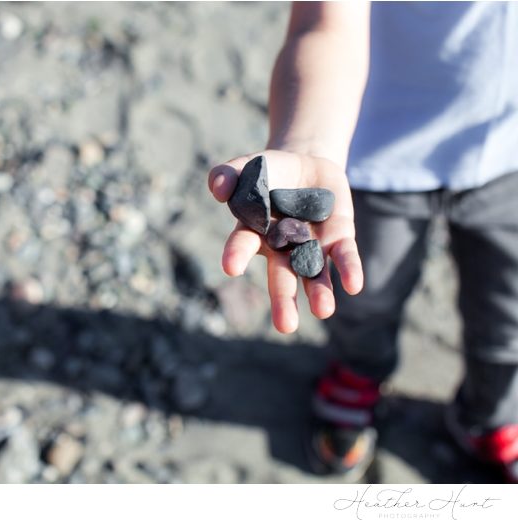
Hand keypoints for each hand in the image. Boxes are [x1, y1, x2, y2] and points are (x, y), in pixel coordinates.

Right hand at [208, 149, 362, 333]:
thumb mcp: (246, 166)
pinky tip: (354, 286)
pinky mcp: (338, 237)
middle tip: (284, 327)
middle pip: (282, 274)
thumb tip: (216, 188)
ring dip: (318, 292)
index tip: (230, 268)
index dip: (237, 254)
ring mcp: (311, 245)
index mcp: (255, 230)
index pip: (244, 244)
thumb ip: (227, 173)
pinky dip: (349, 270)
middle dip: (283, 299)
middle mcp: (282, 246)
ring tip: (323, 311)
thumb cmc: (268, 172)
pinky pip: (343, 255)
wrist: (305, 167)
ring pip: (314, 272)